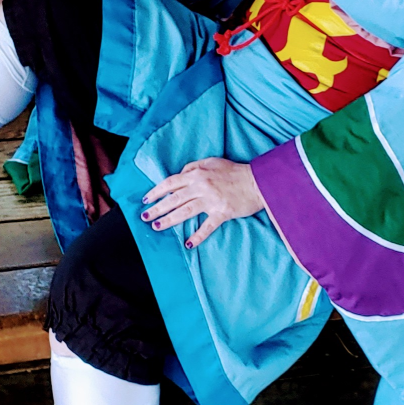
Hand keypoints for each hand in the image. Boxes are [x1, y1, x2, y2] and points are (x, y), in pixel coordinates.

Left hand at [141, 158, 267, 248]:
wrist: (258, 181)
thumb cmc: (234, 171)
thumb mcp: (212, 162)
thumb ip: (194, 167)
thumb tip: (180, 174)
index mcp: (197, 174)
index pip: (170, 183)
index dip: (156, 191)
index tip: (146, 199)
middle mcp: (201, 187)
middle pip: (173, 199)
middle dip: (157, 208)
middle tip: (145, 217)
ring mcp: (211, 201)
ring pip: (185, 212)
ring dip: (169, 220)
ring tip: (157, 227)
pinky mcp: (222, 213)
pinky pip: (207, 226)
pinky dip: (198, 235)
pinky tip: (188, 243)